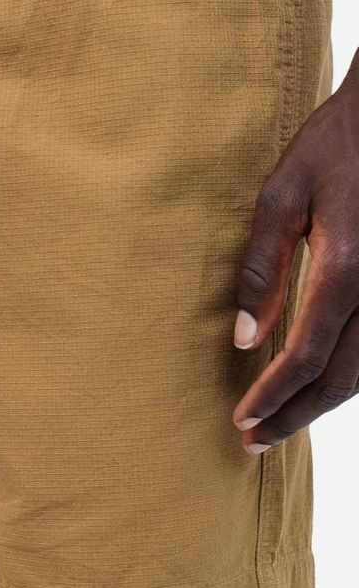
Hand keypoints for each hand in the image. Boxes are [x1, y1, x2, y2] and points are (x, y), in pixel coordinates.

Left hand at [232, 49, 358, 452]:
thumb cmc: (334, 145)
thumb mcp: (282, 196)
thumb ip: (262, 269)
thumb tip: (244, 339)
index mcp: (346, 268)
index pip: (305, 354)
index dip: (272, 395)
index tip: (240, 419)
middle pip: (342, 379)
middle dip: (295, 415)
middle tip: (253, 442)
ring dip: (323, 404)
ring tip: (280, 423)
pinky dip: (349, 376)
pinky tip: (318, 384)